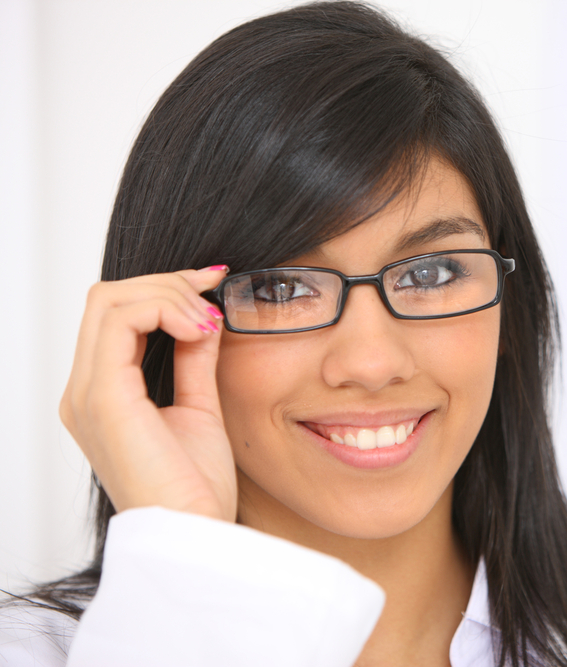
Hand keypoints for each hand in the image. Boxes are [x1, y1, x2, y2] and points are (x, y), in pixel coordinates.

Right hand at [60, 267, 237, 521]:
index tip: (212, 284)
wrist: (196, 534)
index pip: (116, 315)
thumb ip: (195, 361)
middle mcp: (84, 392)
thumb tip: (204, 316)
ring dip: (168, 295)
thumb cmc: (197, 488)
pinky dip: (163, 311)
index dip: (164, 289)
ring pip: (109, 301)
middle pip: (107, 298)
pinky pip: (119, 323)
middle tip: (212, 290)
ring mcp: (87, 395)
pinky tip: (200, 329)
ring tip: (208, 320)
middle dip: (166, 283)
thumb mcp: (200, 408)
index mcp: (102, 395)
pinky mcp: (104, 400)